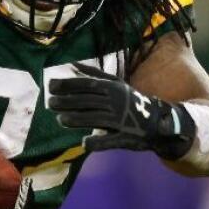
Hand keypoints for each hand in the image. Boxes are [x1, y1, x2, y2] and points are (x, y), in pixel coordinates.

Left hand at [48, 63, 194, 159]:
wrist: (158, 121)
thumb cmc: (130, 101)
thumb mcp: (115, 84)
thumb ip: (94, 75)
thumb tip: (73, 65)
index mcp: (112, 88)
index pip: (87, 85)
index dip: (69, 85)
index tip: (51, 85)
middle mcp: (116, 102)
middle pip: (88, 101)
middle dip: (68, 101)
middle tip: (50, 102)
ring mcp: (121, 120)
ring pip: (96, 119)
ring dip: (78, 119)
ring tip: (61, 120)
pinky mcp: (125, 137)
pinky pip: (110, 140)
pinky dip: (98, 142)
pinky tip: (84, 142)